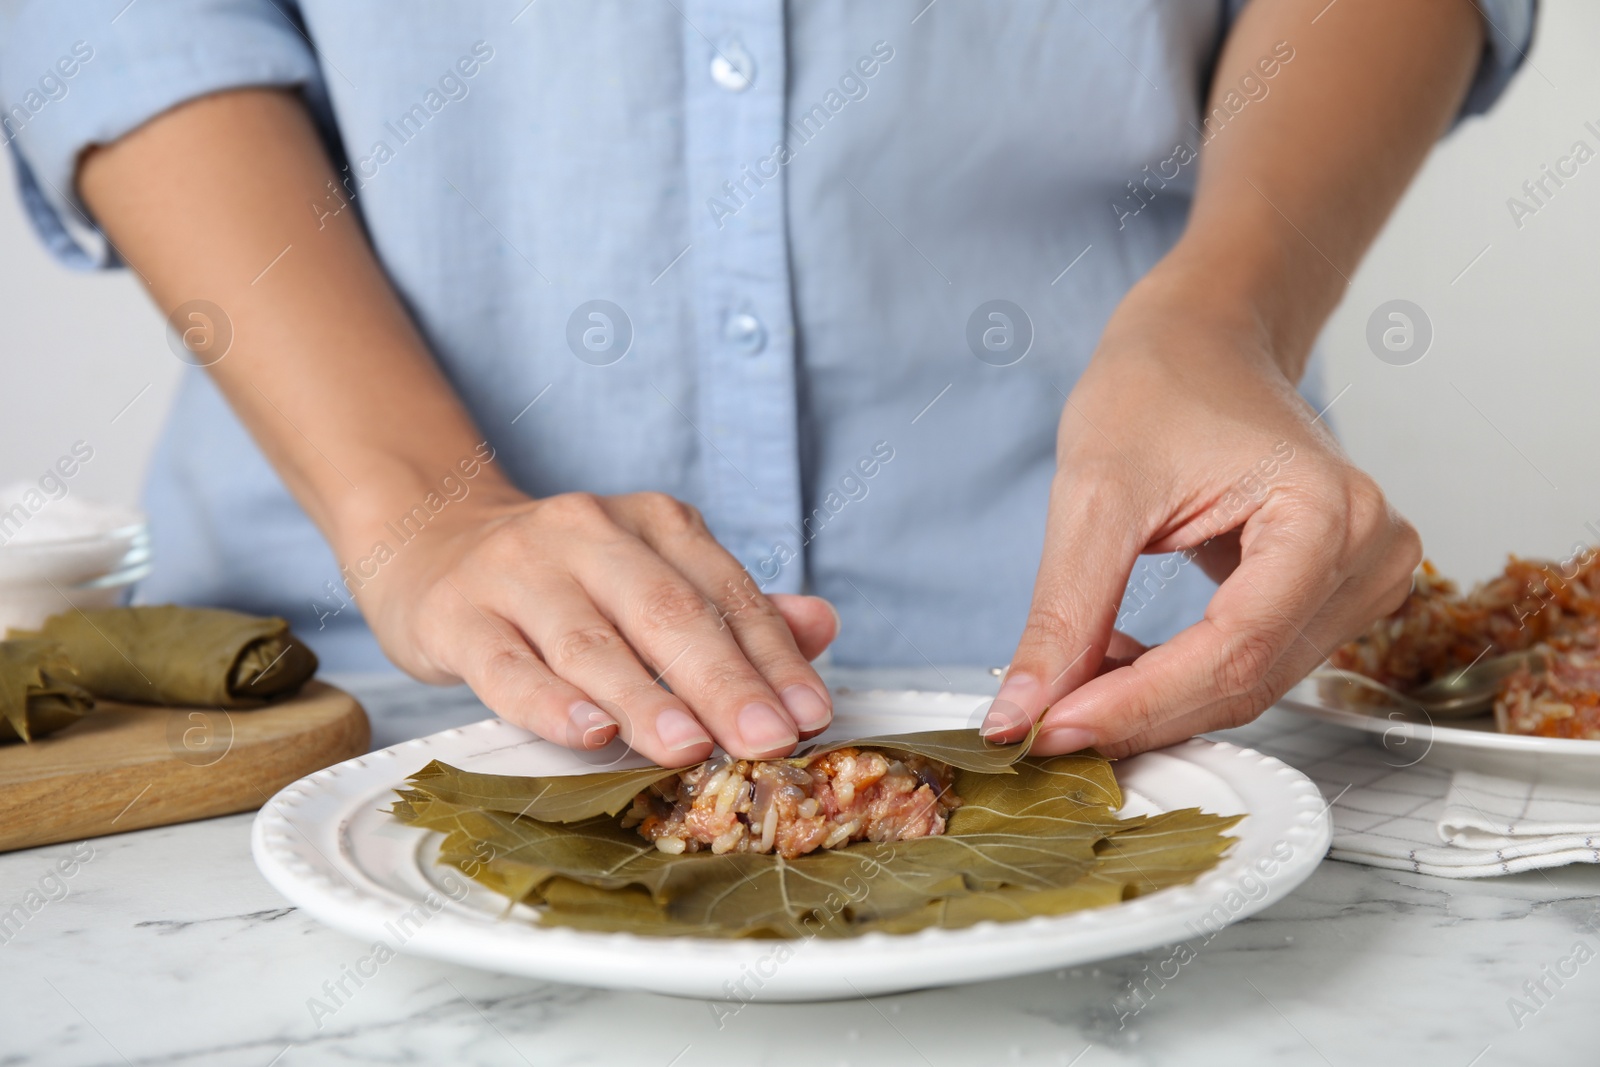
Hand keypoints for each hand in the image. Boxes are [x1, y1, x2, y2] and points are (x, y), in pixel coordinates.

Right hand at [351, 488, 837, 765]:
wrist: (433, 542)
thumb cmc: (567, 580)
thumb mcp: (654, 576)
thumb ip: (734, 607)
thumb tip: (822, 626)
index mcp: (652, 523)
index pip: (725, 591)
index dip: (772, 656)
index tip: (811, 714)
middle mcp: (587, 534)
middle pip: (666, 612)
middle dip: (723, 680)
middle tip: (766, 739)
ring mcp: (517, 572)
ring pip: (590, 641)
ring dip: (644, 698)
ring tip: (690, 747)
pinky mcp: (457, 616)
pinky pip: (507, 666)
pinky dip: (551, 702)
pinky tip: (590, 734)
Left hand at [982, 282, 1420, 757]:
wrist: (1204, 343)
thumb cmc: (1160, 386)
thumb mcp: (1093, 492)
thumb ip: (1063, 613)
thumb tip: (1021, 714)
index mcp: (1328, 511)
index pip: (1233, 650)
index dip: (1137, 705)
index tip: (1052, 731)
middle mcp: (1370, 552)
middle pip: (1246, 681)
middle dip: (1138, 715)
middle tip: (1043, 726)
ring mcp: (1365, 578)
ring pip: (1250, 686)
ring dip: (1157, 703)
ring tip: (1073, 681)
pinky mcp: (1337, 596)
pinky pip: (1256, 666)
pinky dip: (1180, 681)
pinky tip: (1119, 663)